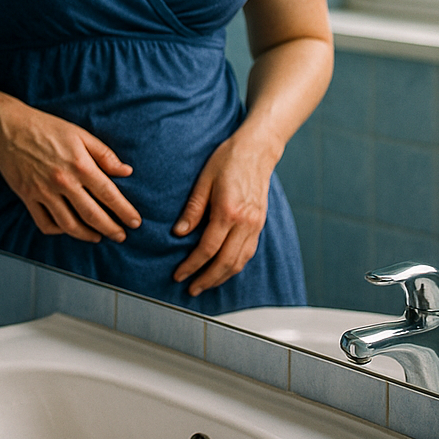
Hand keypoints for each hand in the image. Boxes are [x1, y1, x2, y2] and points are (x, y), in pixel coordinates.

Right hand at [0, 81, 139, 242]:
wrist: (9, 128)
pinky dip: (58, 231)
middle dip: (111, 229)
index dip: (124, 211)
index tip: (135, 222)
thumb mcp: (80, 134)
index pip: (109, 194)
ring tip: (97, 237)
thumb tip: (126, 171)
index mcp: (80, 165)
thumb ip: (104, 154)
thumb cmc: (46, 127)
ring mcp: (44, 192)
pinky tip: (67, 229)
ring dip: (87, 235)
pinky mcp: (28, 197)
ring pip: (69, 224)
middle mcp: (63, 182)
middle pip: (92, 214)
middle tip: (121, 237)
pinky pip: (44, 223)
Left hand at [171, 136, 274, 295]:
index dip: (192, 265)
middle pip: (226, 262)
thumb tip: (179, 233)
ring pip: (240, 261)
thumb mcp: (204, 180)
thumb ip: (192, 209)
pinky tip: (224, 270)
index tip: (179, 274)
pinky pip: (248, 252)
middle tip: (190, 288)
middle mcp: (245, 222)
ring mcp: (256, 225)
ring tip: (205, 284)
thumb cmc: (227, 160)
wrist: (257, 150)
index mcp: (228, 211)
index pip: (208, 249)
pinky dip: (235, 266)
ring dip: (222, 277)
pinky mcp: (260, 224)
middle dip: (207, 279)